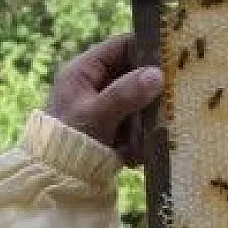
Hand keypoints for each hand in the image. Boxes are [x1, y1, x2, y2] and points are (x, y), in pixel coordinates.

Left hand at [44, 34, 163, 165]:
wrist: (55, 181)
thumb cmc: (69, 142)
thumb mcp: (97, 114)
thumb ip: (126, 93)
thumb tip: (157, 75)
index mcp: (82, 71)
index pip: (119, 46)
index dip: (145, 48)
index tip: (171, 56)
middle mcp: (92, 85)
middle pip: (131, 75)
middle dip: (150, 89)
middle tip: (171, 96)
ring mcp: (101, 107)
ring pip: (135, 101)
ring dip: (145, 117)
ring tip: (152, 131)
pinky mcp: (108, 128)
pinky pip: (131, 123)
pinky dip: (137, 136)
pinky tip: (135, 151)